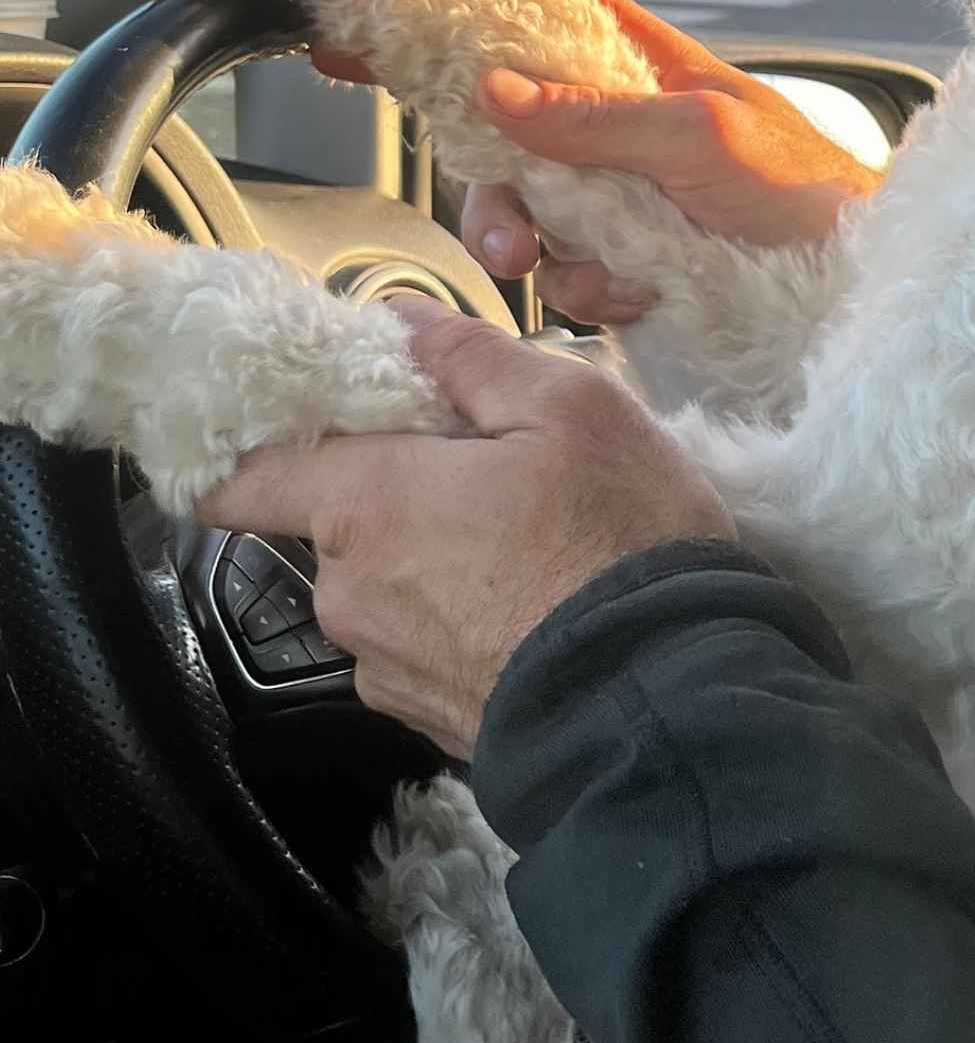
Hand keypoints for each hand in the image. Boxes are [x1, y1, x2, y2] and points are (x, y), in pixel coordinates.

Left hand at [198, 300, 735, 756]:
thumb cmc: (615, 537)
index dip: (261, 447)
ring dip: (438, 565)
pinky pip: (427, 651)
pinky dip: (468, 627)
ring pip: (389, 591)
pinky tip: (538, 617)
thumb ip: (472, 358)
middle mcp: (349, 593)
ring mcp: (385, 669)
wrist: (661, 700)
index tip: (309, 425)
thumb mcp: (573, 408)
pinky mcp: (428, 723)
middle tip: (496, 478)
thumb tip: (400, 319)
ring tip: (536, 554)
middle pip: (341, 526)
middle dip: (402, 496)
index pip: (245, 479)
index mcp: (366, 504)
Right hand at [314, 0, 877, 323]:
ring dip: (542, 250)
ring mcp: (621, 190)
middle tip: (508, 231)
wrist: (858, 283)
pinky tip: (643, 292)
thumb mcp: (704, 137)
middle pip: (500, 123)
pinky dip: (593, 289)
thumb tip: (495, 89)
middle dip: (490, 181)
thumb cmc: (807, 189)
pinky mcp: (630, 254)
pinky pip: (568, 271)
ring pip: (525, 208)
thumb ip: (599, 117)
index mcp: (639, 63)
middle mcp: (618, 122)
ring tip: (594, 272)